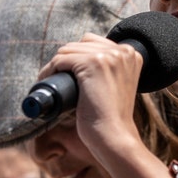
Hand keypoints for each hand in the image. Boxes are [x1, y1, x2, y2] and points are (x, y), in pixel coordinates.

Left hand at [37, 33, 142, 150]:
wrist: (114, 136)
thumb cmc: (111, 117)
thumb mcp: (117, 84)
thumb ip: (110, 69)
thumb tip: (81, 61)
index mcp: (131, 53)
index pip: (93, 42)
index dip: (77, 56)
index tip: (67, 72)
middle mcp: (123, 51)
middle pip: (80, 44)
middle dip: (65, 59)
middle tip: (56, 77)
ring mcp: (108, 56)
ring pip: (68, 50)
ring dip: (55, 65)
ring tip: (49, 80)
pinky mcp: (93, 63)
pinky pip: (61, 59)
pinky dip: (49, 70)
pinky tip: (46, 80)